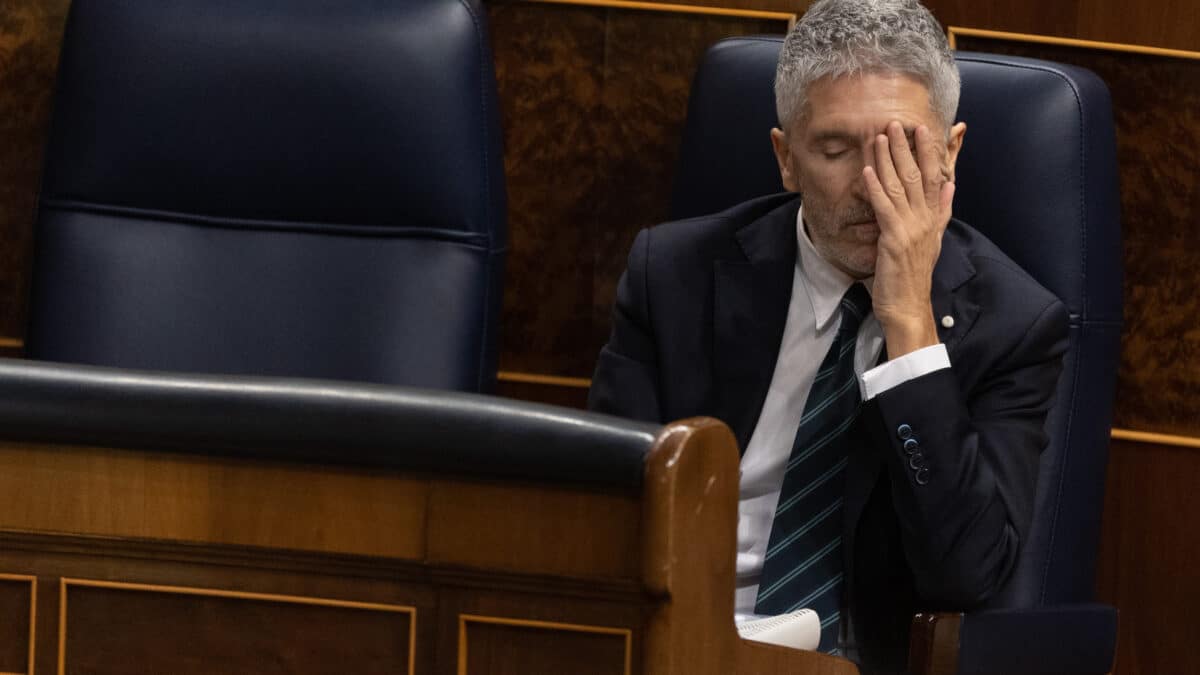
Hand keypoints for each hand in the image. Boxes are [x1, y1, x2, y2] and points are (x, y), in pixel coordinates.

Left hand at [862, 121, 954, 358]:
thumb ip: (941, 211)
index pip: (935, 178)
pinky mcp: (894, 240)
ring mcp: (911, 229)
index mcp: (933, 219)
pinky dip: (876, 187)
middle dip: (908, 148)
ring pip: (900, 186)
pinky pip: (884, 208)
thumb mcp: (932, 240)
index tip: (924, 129)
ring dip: (889, 160)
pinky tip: (868, 170)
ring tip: (880, 137)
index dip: (930, 152)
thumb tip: (951, 185)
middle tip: (898, 122)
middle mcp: (925, 220)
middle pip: (918, 176)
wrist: (909, 307)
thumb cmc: (913, 277)